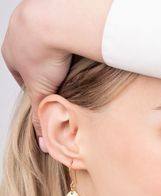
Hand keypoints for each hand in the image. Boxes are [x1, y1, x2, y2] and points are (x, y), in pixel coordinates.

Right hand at [1, 2, 71, 137]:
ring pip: (46, 43)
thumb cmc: (43, 53)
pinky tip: (74, 45)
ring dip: (56, 53)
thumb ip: (40, 115)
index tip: (50, 92)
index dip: (38, 87)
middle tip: (62, 77)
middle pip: (34, 59)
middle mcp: (18, 34)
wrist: (55, 20)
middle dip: (47, 70)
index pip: (22, 76)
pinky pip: (57, 29)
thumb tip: (43, 143)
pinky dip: (65, 38)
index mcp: (11, 53)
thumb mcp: (40, 91)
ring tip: (70, 61)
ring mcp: (32, 19)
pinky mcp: (49, 10)